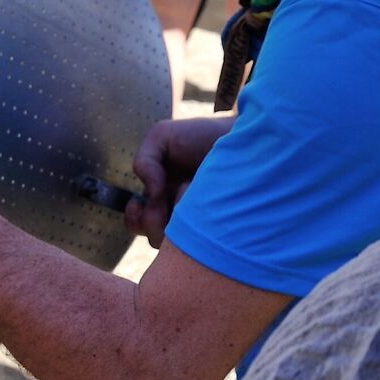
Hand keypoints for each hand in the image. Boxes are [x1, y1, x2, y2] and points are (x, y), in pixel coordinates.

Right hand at [126, 112, 233, 243]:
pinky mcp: (218, 231)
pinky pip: (199, 241)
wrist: (244, 136)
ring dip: (173, 219)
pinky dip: (194, 222)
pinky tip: (203, 199)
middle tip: (163, 198)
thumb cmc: (203, 135)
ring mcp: (199, 225)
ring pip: (175, 244)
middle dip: (153, 221)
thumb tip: (150, 194)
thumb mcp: (162, 137)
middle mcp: (179, 214)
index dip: (135, 220)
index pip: (139, 224)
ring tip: (188, 191)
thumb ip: (144, 161)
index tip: (138, 205)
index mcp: (162, 197)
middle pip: (154, 238)